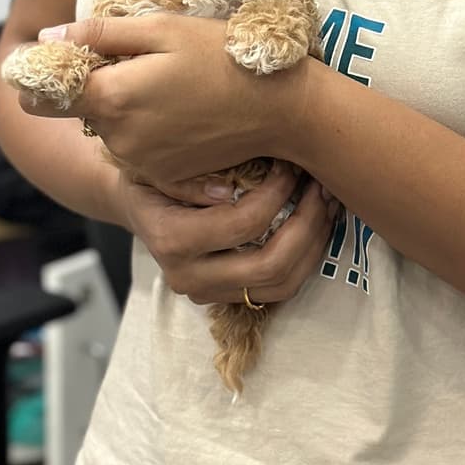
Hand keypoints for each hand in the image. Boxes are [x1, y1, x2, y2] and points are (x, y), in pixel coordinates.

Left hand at [21, 13, 313, 183]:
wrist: (277, 109)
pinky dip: (148, 129)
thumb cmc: (221, 56)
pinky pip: (136, 147)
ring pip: (109, 127)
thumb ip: (100, 35)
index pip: (43, 95)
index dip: (45, 74)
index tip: (60, 58)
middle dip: (98, 85)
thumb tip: (47, 36)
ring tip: (171, 85)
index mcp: (112, 98)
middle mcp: (117, 138)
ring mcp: (139, 162)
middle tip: (144, 63)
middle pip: (81, 109)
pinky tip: (182, 111)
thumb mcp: (162, 30)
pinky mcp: (160, 176)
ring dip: (125, 107)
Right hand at [118, 162, 337, 307]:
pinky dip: (305, 258)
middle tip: (320, 188)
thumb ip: (190, 178)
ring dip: (314, 245)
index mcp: (171, 240)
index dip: (276, 194)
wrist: (137, 207)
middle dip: (307, 224)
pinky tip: (315, 225)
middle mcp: (189, 277)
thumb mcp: (158, 166)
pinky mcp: (227, 297)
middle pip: (269, 265)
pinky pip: (278, 289)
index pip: (241, 224)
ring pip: (281, 285)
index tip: (291, 166)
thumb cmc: (149, 177)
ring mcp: (209, 293)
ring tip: (326, 206)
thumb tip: (231, 190)